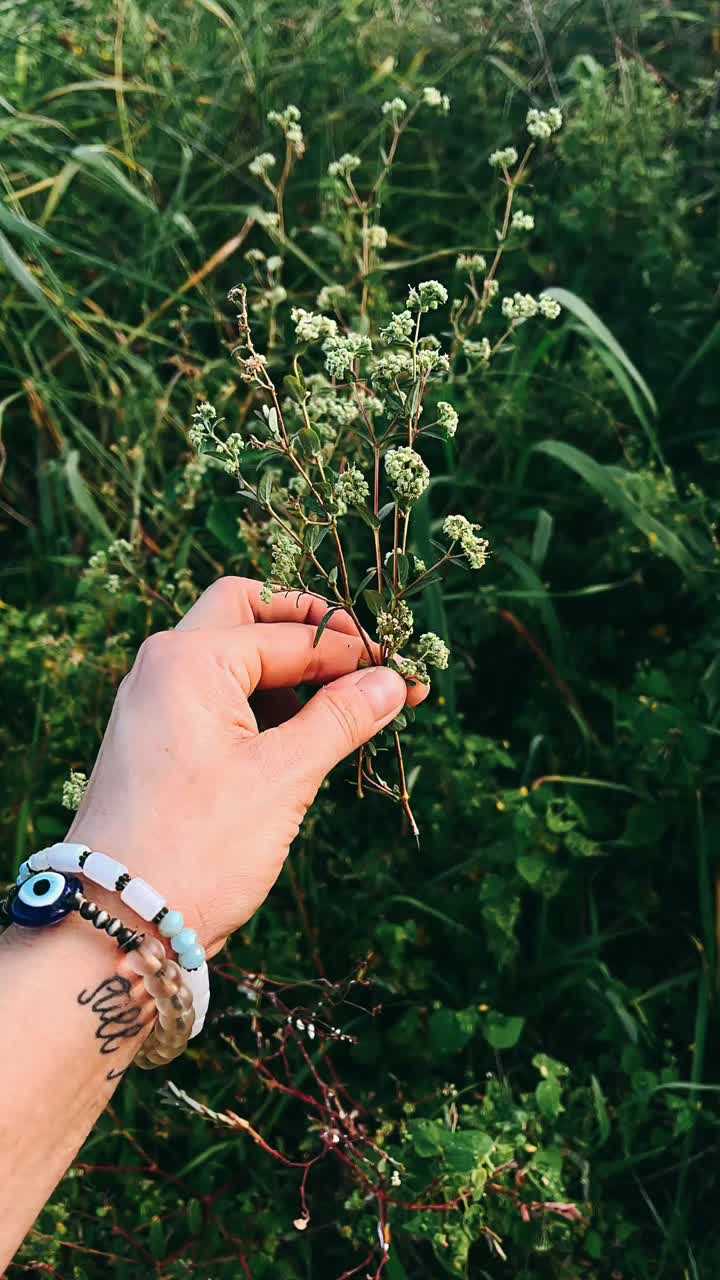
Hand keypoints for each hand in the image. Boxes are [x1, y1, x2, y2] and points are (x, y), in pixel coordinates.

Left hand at [67, 578, 425, 955]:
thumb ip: (339, 719)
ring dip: (288, 670)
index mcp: (189, 660)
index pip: (291, 634)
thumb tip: (390, 682)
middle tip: (362, 659)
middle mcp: (163, 666)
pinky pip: (215, 697)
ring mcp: (154, 703)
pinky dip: (261, 705)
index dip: (354, 653)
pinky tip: (300, 740)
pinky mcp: (156, 740)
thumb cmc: (198, 848)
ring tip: (343, 711)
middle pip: (246, 610)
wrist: (116, 923)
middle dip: (309, 629)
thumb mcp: (282, 779)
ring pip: (231, 655)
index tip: (403, 676)